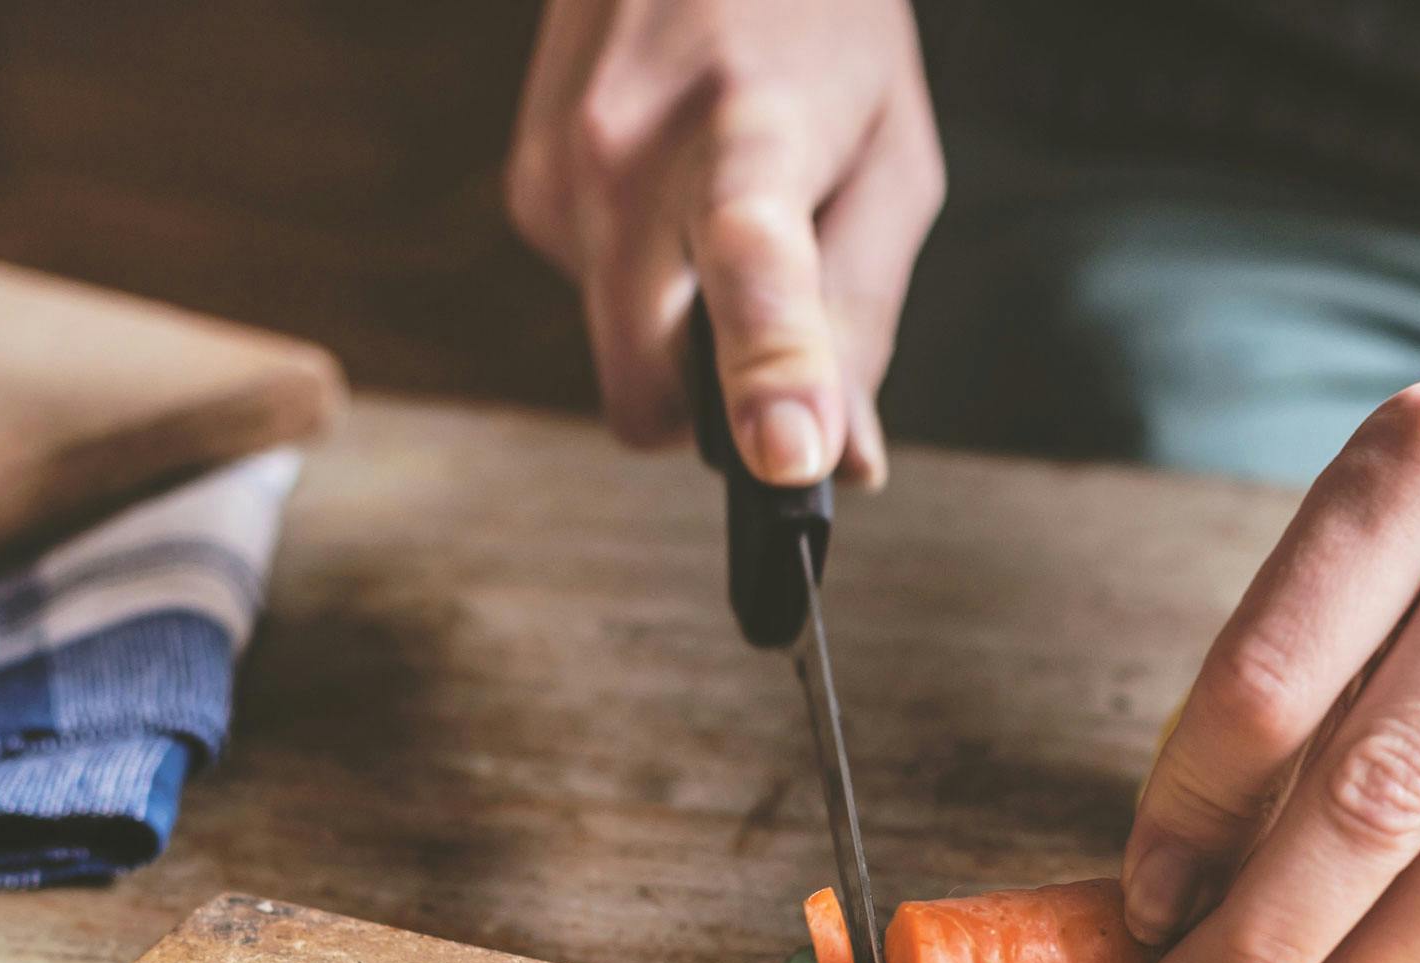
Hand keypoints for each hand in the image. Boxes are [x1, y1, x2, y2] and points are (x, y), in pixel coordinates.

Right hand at [504, 0, 942, 486]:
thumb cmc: (817, 25)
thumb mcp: (892, 160)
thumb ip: (864, 314)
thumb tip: (844, 461)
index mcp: (747, 130)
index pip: (751, 264)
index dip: (770, 370)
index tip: (786, 456)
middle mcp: (627, 152)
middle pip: (645, 390)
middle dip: (708, 407)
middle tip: (781, 344)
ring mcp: (559, 172)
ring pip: (620, 356)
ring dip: (683, 327)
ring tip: (730, 207)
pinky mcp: (527, 189)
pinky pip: (597, 303)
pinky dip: (648, 281)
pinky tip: (675, 188)